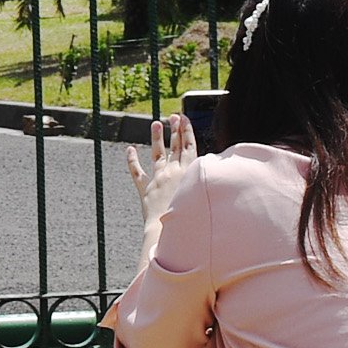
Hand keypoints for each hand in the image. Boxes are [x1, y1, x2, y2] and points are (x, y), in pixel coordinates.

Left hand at [127, 113, 200, 228]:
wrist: (170, 231)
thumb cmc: (192, 218)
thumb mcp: (204, 195)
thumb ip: (208, 181)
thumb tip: (217, 171)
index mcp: (188, 173)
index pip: (189, 147)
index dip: (187, 131)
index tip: (184, 117)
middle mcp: (173, 173)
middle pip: (175, 147)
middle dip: (175, 130)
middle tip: (174, 116)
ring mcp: (158, 180)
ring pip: (157, 154)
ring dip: (157, 138)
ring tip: (156, 123)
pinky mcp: (145, 190)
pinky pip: (137, 173)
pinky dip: (132, 161)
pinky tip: (129, 149)